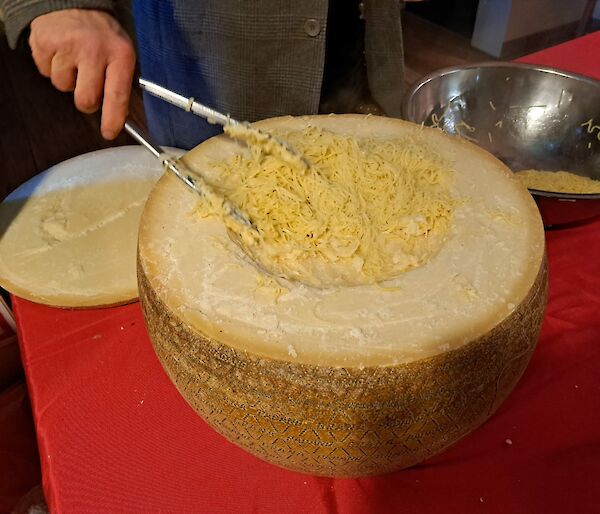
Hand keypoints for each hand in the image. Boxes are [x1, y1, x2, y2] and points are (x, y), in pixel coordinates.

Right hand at [29, 9, 135, 139]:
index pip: (117, 96)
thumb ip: (122, 82)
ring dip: (68, 80)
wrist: (73, 2)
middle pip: (86, 100)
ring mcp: (67, 47)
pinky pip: (46, 73)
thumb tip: (121, 116)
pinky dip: (53, 67)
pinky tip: (61, 53)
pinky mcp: (44, 44)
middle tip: (88, 86)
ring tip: (75, 60)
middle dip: (86, 101)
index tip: (109, 133)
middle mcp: (94, 51)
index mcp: (119, 55)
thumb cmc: (101, 35)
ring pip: (63, 87)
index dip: (112, 118)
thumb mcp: (122, 53)